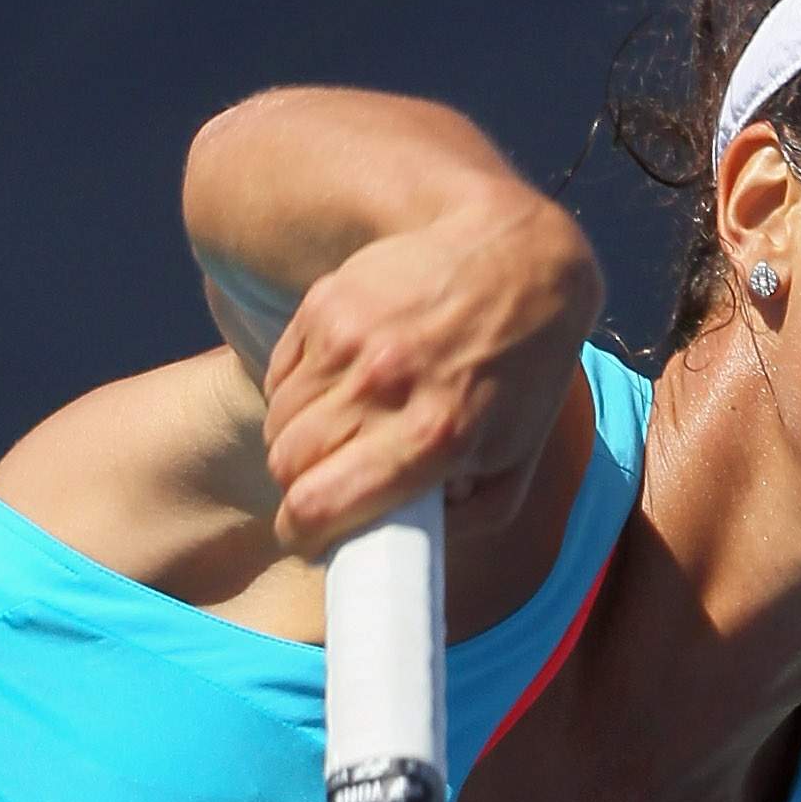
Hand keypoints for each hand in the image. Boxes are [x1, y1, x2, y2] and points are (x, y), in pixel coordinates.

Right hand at [260, 192, 601, 555]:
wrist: (518, 259)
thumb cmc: (521, 373)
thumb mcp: (517, 460)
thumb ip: (467, 518)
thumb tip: (401, 542)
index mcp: (434, 437)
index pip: (321, 505)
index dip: (302, 534)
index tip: (307, 538)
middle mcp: (385, 386)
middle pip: (287, 465)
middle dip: (298, 490)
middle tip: (322, 489)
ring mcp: (350, 339)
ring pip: (278, 421)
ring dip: (294, 443)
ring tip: (334, 439)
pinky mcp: (328, 303)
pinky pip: (282, 374)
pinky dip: (296, 396)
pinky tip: (335, 392)